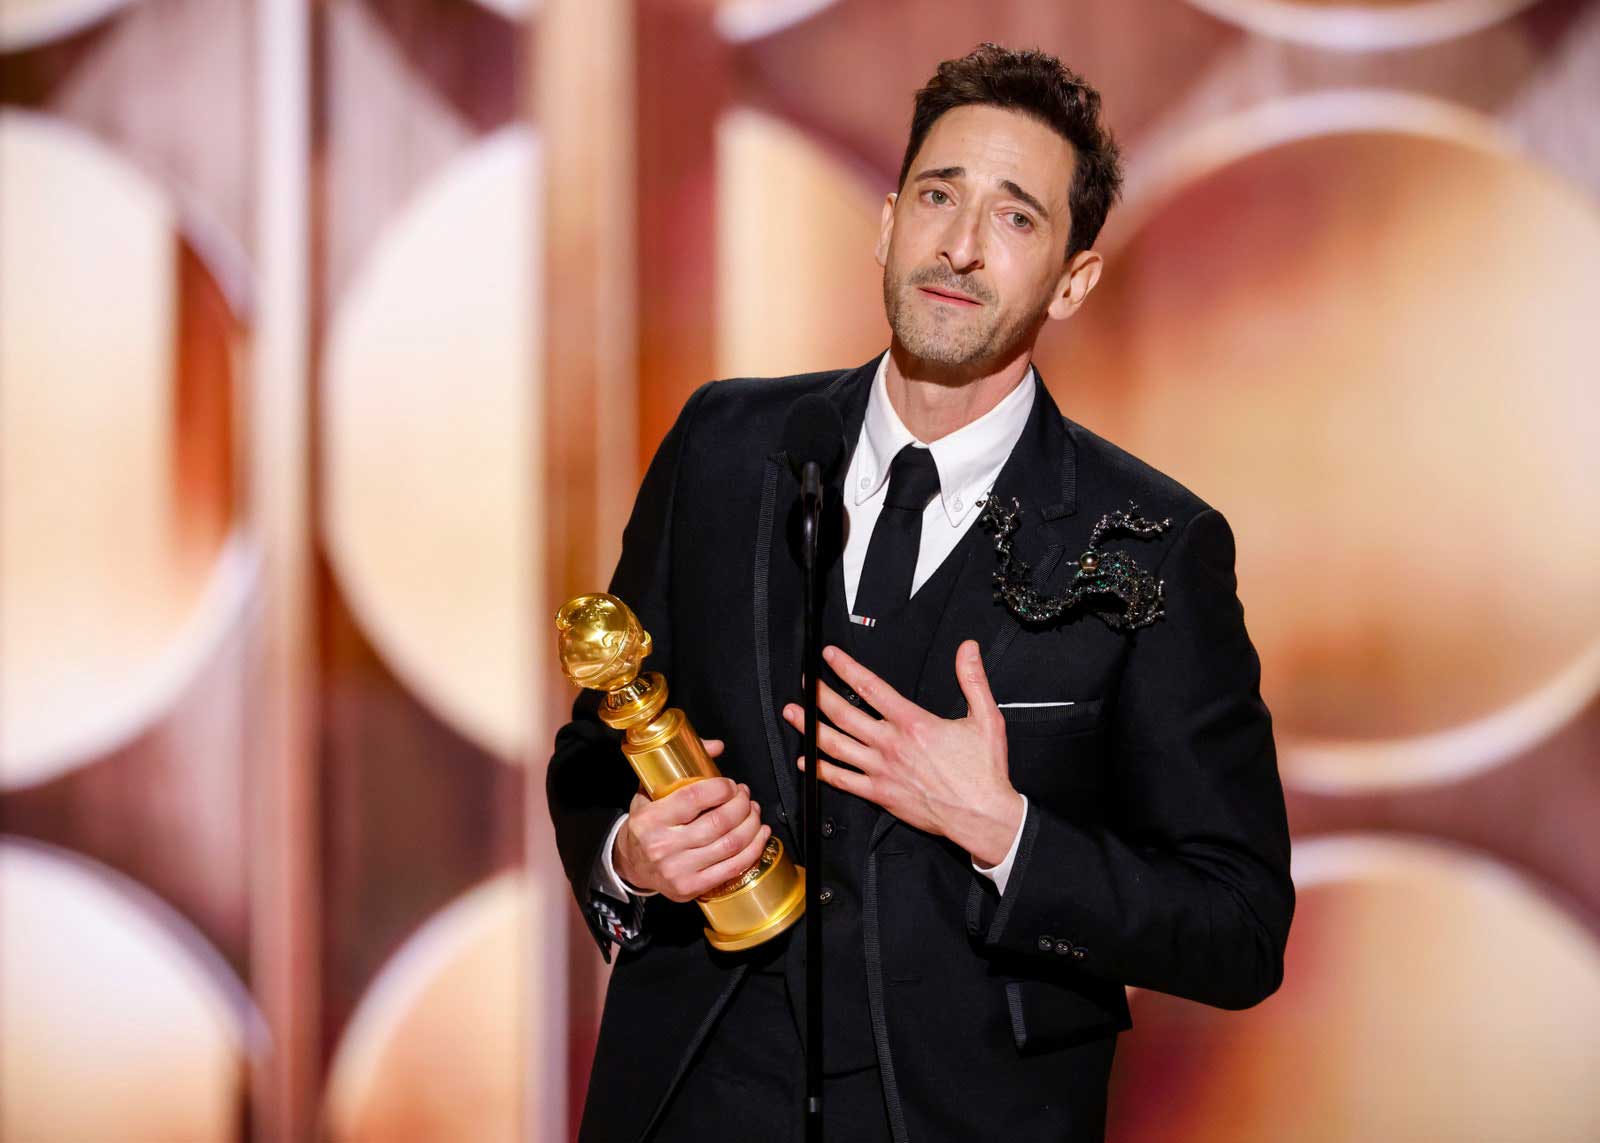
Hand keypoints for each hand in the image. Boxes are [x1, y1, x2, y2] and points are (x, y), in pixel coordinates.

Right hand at [612, 740, 771, 901]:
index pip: (693, 798)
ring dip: (751, 824)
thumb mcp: (651, 791)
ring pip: (731, 844)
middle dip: (742, 804)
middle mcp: (662, 846)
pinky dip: (753, 849)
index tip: (730, 784)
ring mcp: (678, 870)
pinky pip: (733, 868)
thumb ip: (681, 766)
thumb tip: (716, 746)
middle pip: (719, 822)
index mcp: (650, 819)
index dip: (721, 788)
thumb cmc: (646, 824)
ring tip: (753, 812)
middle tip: (745, 796)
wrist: (631, 864)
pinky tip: (760, 834)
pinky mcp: (691, 888)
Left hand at [781, 640, 1022, 866]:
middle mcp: (891, 745)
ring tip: (792, 714)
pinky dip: (820, 770)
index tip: (829, 656)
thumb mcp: (986, 718)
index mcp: (913, 723)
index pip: (870, 688)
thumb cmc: (983, 771)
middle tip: (805, 682)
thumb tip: (967, 649)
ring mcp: (881, 771)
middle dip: (818, 695)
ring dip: (809, 728)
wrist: (982, 816)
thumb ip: (973, 680)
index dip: (846, 668)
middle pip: (843, 714)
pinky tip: (806, 761)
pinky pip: (842, 781)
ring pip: (835, 745)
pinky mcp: (880, 794)